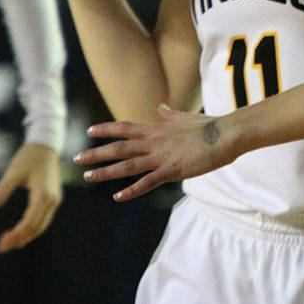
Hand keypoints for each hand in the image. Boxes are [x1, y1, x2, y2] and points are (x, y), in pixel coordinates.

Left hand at [0, 143, 62, 253]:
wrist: (45, 146)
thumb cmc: (29, 157)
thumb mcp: (13, 172)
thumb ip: (2, 190)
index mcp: (43, 195)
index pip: (29, 223)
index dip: (15, 235)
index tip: (1, 244)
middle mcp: (52, 200)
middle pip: (36, 228)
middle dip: (19, 239)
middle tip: (1, 247)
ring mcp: (54, 200)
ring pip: (42, 225)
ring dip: (26, 236)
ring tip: (9, 243)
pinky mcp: (53, 198)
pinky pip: (44, 219)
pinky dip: (33, 228)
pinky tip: (21, 232)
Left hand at [75, 105, 235, 201]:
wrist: (226, 134)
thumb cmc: (210, 126)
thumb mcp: (185, 117)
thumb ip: (169, 115)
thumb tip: (159, 107)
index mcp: (157, 130)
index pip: (126, 127)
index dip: (107, 129)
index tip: (90, 130)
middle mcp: (155, 142)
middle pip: (120, 147)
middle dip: (97, 153)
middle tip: (77, 159)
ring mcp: (162, 157)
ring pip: (128, 164)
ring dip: (106, 171)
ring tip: (88, 176)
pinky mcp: (172, 170)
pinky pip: (147, 182)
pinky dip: (131, 190)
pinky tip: (118, 197)